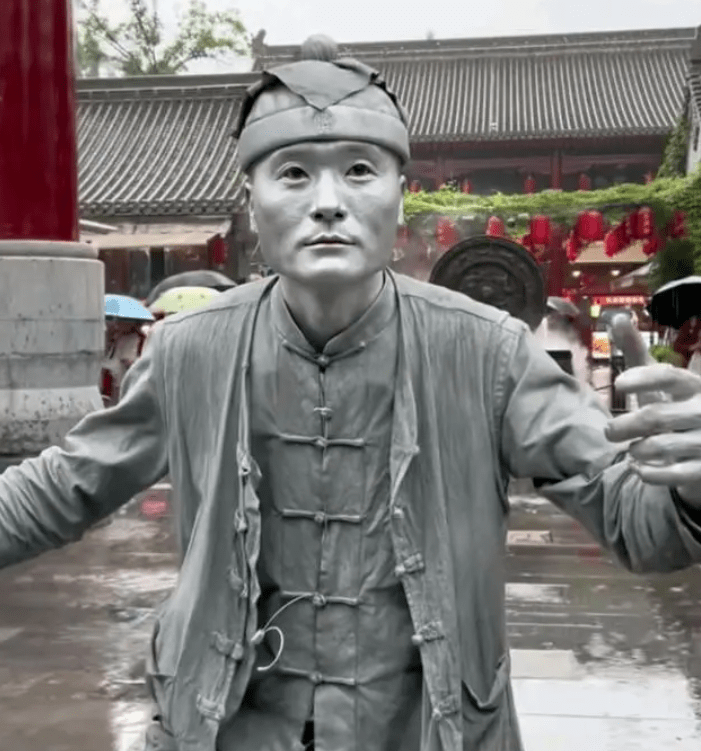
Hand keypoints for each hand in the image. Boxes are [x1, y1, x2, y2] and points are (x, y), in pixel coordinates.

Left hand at [605, 314, 700, 505]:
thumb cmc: (676, 406)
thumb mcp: (658, 380)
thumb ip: (636, 351)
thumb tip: (618, 317)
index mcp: (694, 385)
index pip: (669, 376)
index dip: (643, 378)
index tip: (619, 384)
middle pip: (655, 416)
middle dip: (624, 425)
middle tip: (609, 432)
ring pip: (660, 447)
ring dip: (636, 450)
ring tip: (629, 448)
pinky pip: (672, 475)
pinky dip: (649, 473)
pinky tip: (638, 467)